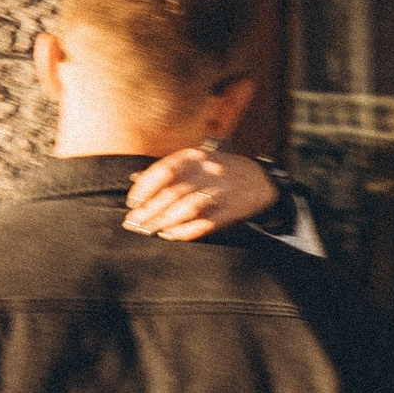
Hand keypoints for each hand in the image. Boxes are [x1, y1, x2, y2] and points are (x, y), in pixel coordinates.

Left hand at [124, 146, 280, 241]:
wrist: (261, 179)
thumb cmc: (220, 170)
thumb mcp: (195, 161)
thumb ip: (167, 170)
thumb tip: (135, 179)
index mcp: (195, 157)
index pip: (163, 171)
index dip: (144, 188)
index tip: (132, 202)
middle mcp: (206, 172)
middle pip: (172, 193)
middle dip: (148, 210)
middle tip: (133, 222)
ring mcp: (219, 192)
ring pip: (186, 209)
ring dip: (163, 222)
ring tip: (146, 230)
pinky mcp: (228, 211)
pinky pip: (203, 224)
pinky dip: (184, 231)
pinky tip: (169, 235)